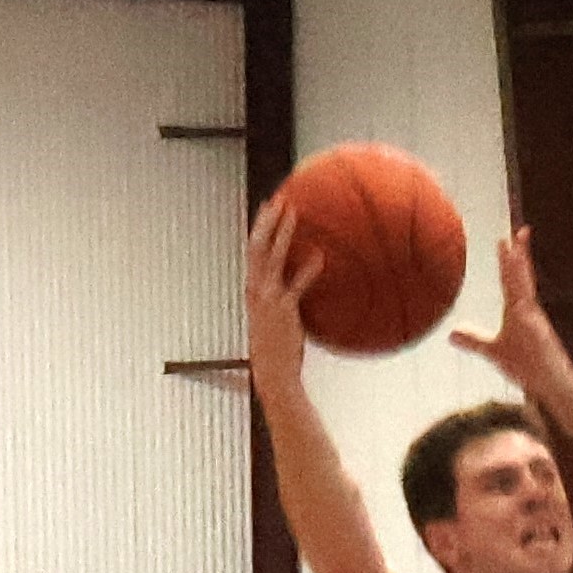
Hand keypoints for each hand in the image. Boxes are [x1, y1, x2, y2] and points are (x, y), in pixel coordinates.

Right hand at [241, 200, 325, 389]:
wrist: (273, 373)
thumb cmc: (276, 348)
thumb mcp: (275, 319)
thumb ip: (283, 298)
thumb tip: (296, 287)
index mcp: (252, 289)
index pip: (252, 251)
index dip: (259, 228)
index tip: (268, 208)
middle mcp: (256, 289)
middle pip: (257, 246)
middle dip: (267, 221)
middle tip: (279, 200)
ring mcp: (269, 298)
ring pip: (272, 257)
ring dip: (282, 233)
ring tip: (293, 213)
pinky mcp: (284, 309)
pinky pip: (297, 284)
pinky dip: (308, 270)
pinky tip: (320, 257)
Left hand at [447, 227, 572, 411]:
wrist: (551, 386)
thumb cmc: (528, 369)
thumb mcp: (494, 352)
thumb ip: (475, 341)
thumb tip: (452, 333)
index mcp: (521, 312)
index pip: (512, 280)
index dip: (509, 260)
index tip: (505, 239)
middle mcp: (528, 310)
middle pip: (521, 275)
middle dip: (519, 253)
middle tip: (518, 229)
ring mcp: (534, 318)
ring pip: (525, 283)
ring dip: (521, 262)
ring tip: (517, 241)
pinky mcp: (537, 328)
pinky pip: (527, 301)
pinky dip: (523, 285)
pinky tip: (519, 274)